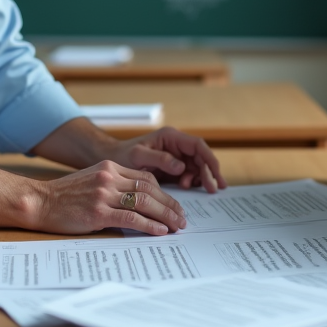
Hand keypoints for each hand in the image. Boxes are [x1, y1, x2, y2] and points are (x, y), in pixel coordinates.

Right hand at [32, 160, 186, 235]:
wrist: (39, 201)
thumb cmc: (64, 195)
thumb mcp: (92, 180)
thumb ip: (114, 186)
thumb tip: (141, 202)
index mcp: (109, 167)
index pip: (146, 178)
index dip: (164, 193)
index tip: (174, 205)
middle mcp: (109, 177)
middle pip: (150, 189)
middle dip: (169, 205)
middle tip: (182, 218)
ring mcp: (103, 194)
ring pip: (144, 203)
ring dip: (165, 216)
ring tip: (176, 226)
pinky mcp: (98, 212)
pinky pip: (131, 218)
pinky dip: (149, 225)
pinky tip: (159, 231)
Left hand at [109, 127, 227, 192]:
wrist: (111, 160)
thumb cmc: (122, 155)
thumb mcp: (138, 156)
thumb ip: (159, 159)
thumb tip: (181, 166)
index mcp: (170, 137)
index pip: (198, 145)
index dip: (209, 160)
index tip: (215, 175)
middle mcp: (176, 145)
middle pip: (200, 157)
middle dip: (209, 172)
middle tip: (213, 189)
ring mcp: (175, 156)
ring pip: (197, 166)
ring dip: (200, 177)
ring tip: (192, 188)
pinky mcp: (172, 167)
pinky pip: (189, 173)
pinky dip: (192, 181)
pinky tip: (187, 188)